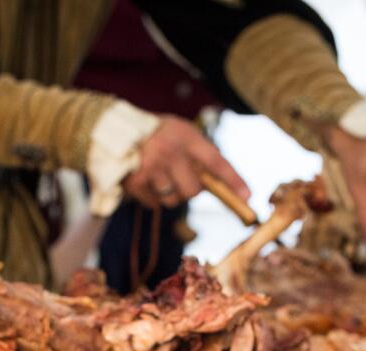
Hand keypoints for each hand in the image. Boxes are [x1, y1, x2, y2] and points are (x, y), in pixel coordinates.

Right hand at [123, 116, 248, 209]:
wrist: (117, 131)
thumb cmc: (158, 134)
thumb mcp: (182, 133)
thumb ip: (200, 153)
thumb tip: (219, 183)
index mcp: (186, 137)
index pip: (216, 162)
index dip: (233, 181)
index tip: (247, 196)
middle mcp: (170, 153)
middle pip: (193, 191)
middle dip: (191, 190)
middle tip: (182, 178)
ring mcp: (152, 169)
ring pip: (173, 200)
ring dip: (172, 194)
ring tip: (162, 177)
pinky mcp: (136, 183)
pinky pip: (154, 203)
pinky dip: (153, 197)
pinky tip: (148, 180)